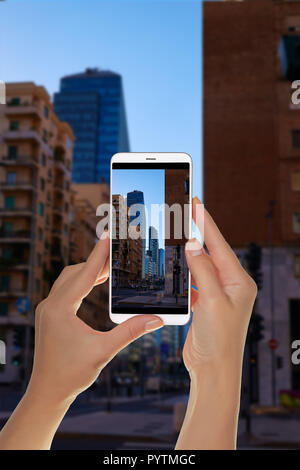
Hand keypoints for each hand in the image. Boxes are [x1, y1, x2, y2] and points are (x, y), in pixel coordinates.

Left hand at [27, 236, 162, 405]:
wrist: (48, 391)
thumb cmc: (72, 374)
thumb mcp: (104, 351)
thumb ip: (130, 332)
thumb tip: (157, 320)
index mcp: (60, 309)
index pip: (83, 274)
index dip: (99, 255)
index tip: (108, 236)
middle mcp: (50, 305)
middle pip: (75, 273)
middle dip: (96, 261)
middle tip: (117, 251)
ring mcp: (48, 309)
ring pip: (68, 279)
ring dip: (88, 271)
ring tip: (110, 265)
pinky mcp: (50, 315)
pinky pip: (66, 289)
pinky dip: (81, 281)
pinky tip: (95, 282)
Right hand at [183, 197, 256, 373]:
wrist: (213, 368)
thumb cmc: (218, 339)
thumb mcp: (211, 300)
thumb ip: (202, 270)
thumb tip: (192, 244)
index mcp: (239, 281)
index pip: (219, 244)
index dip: (206, 222)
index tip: (195, 203)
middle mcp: (231, 284)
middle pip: (211, 251)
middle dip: (197, 232)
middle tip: (184, 212)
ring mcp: (219, 293)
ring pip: (201, 265)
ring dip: (189, 252)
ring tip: (177, 234)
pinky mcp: (207, 302)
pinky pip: (195, 280)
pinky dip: (185, 271)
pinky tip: (176, 265)